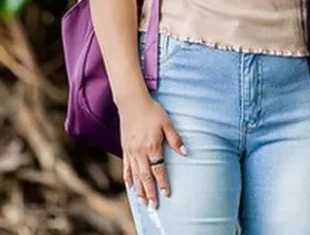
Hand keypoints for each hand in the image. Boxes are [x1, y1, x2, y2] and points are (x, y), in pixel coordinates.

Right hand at [118, 94, 185, 208]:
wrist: (132, 102)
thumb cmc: (152, 111)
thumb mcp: (167, 123)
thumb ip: (175, 139)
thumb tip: (185, 152)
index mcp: (152, 146)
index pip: (158, 169)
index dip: (162, 183)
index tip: (166, 193)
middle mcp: (140, 152)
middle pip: (145, 177)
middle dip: (150, 192)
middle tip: (153, 206)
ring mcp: (130, 151)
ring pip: (135, 175)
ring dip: (139, 190)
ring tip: (143, 202)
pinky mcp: (125, 149)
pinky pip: (126, 167)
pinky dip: (128, 179)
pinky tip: (130, 187)